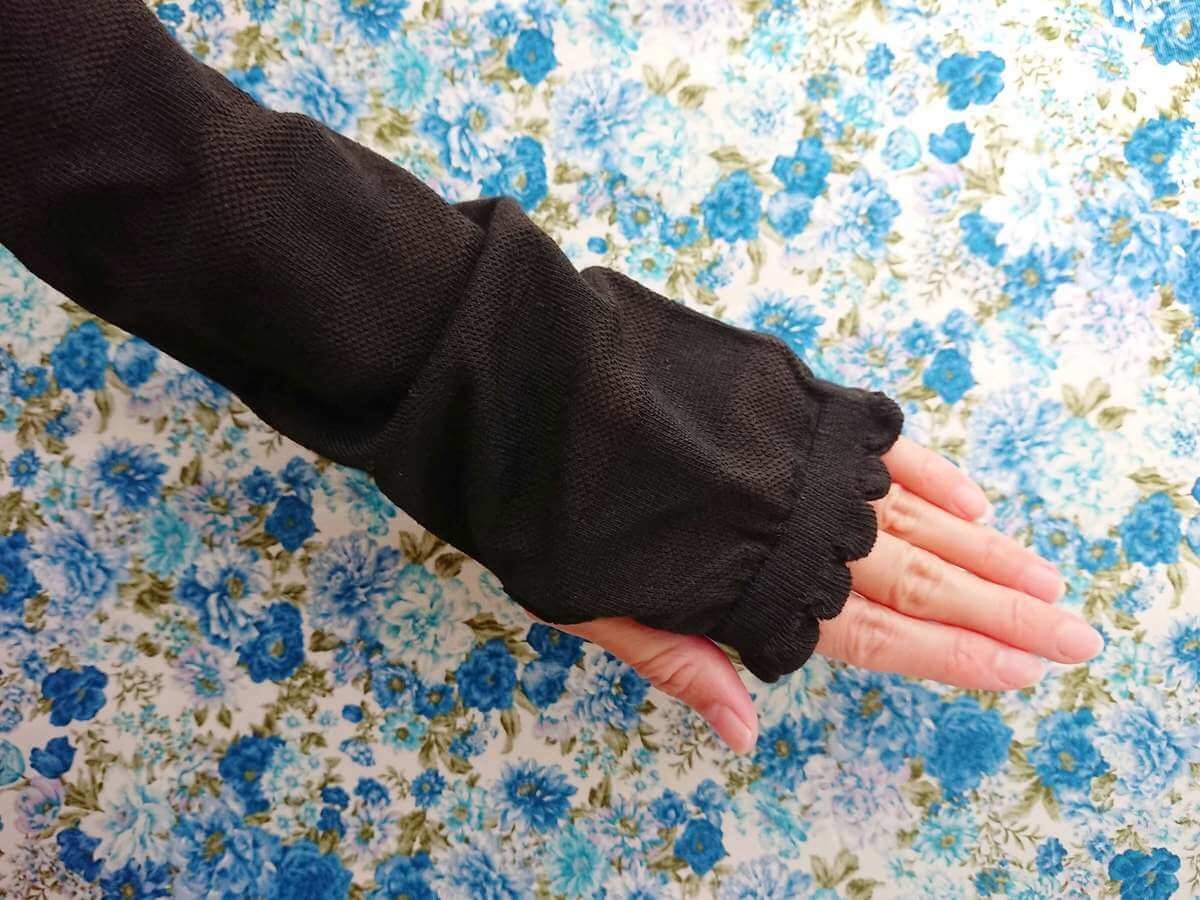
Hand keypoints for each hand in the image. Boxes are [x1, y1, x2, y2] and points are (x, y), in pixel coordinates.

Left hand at [525, 437, 1103, 754]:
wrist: (525, 388)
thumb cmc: (543, 511)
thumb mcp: (595, 607)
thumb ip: (682, 661)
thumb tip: (746, 732)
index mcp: (753, 587)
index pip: (878, 633)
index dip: (954, 656)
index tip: (1023, 671)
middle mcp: (794, 527)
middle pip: (920, 578)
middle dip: (1002, 612)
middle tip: (1075, 633)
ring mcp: (799, 461)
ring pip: (913, 515)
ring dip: (986, 551)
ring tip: (1045, 580)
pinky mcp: (791, 403)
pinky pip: (878, 444)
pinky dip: (929, 474)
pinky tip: (974, 501)